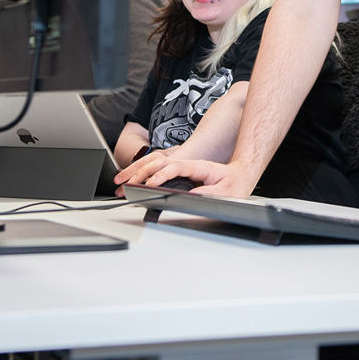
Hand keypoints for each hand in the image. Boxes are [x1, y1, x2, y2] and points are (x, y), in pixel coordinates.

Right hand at [114, 154, 251, 196]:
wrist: (239, 174)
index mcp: (197, 166)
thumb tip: (190, 197)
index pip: (174, 168)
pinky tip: (129, 181)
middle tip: (125, 184)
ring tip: (119, 181)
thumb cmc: (232, 183)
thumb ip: (208, 193)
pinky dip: (140, 173)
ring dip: (136, 171)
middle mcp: (186, 163)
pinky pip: (155, 168)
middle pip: (159, 162)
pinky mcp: (178, 171)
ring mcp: (181, 165)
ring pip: (154, 163)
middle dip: (140, 172)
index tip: (150, 184)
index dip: (161, 175)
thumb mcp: (225, 190)